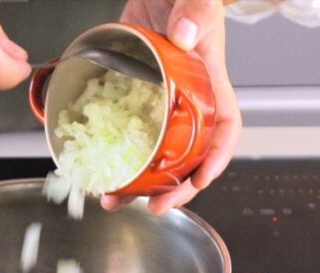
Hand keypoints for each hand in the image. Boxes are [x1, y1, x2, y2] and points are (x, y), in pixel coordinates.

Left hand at [102, 0, 241, 214]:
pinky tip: (95, 168)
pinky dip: (110, 152)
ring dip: (137, 181)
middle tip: (155, 206)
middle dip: (175, 186)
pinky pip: (123, 130)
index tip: (200, 180)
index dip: (217, 157)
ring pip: (153, 150)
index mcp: (207, 81)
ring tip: (114, 200)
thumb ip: (195, 10)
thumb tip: (184, 36)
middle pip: (189, 154)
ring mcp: (157, 100)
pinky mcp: (132, 95)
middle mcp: (185, 98)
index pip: (224, 127)